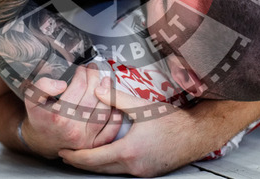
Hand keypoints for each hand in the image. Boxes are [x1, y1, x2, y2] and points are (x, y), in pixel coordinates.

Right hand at [21, 65, 122, 157]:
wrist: (41, 141)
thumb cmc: (39, 116)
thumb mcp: (32, 98)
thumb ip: (42, 86)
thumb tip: (62, 85)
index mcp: (58, 116)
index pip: (78, 87)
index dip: (82, 74)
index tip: (82, 68)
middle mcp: (73, 129)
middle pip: (92, 97)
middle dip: (94, 78)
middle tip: (94, 69)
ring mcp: (85, 138)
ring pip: (103, 111)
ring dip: (108, 93)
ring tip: (105, 80)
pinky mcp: (94, 144)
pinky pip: (110, 130)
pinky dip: (115, 116)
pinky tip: (114, 103)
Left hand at [58, 84, 209, 176]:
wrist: (196, 135)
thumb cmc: (172, 121)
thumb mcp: (142, 107)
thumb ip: (116, 99)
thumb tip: (96, 89)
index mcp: (129, 151)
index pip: (93, 158)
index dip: (75, 155)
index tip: (62, 151)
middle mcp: (133, 166)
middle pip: (98, 169)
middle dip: (80, 162)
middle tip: (66, 154)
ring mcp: (140, 172)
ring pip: (110, 171)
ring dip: (95, 165)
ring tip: (82, 155)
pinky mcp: (147, 172)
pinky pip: (122, 171)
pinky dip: (110, 165)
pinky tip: (107, 156)